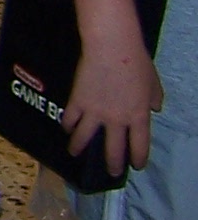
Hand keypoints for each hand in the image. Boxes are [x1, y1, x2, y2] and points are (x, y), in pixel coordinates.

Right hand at [64, 30, 164, 176]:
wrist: (111, 47)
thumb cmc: (137, 62)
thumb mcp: (154, 83)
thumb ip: (154, 99)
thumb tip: (154, 108)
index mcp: (138, 117)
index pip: (139, 146)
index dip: (138, 159)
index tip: (136, 165)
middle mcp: (117, 120)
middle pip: (113, 150)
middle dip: (112, 164)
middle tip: (111, 172)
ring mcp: (95, 112)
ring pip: (84, 138)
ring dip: (79, 148)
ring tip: (75, 153)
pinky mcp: (77, 101)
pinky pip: (70, 118)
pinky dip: (67, 125)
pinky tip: (65, 128)